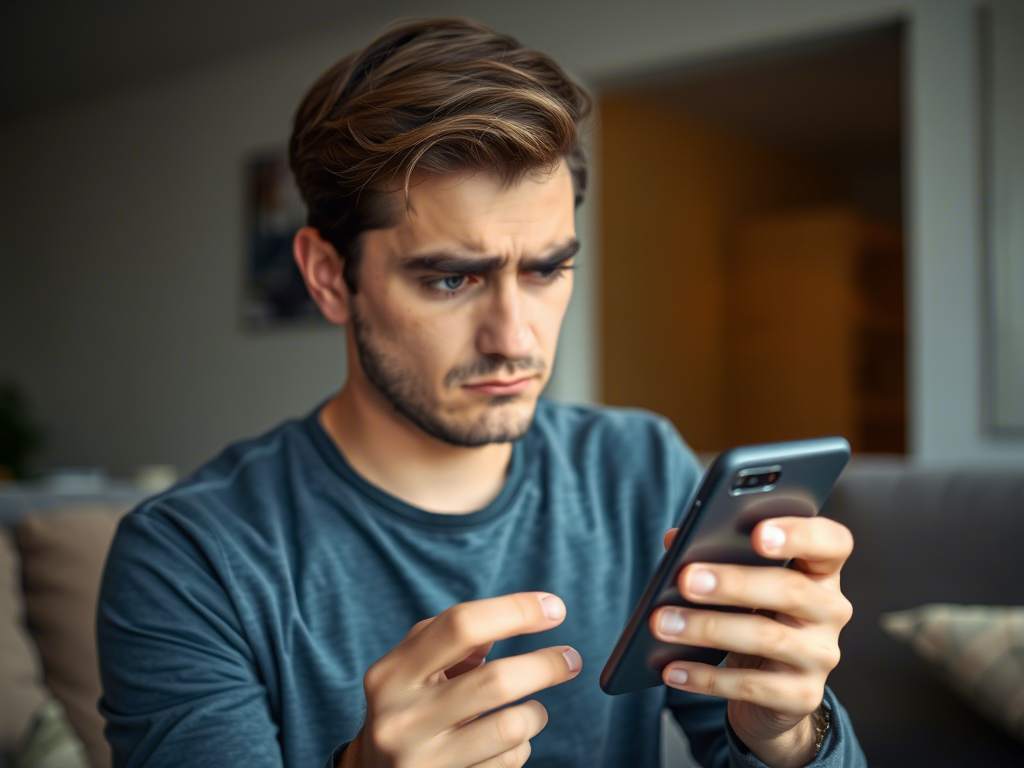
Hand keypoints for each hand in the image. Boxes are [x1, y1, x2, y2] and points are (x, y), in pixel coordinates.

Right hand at [340, 592, 580, 767]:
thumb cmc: (405, 704)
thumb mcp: (411, 666)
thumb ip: (452, 637)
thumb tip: (518, 614)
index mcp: (393, 673)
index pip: (461, 625)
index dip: (516, 611)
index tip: (554, 608)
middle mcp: (403, 717)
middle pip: (496, 680)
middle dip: (546, 665)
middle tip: (571, 658)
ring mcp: (423, 759)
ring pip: (511, 727)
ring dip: (536, 713)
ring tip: (534, 708)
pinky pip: (507, 762)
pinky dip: (520, 747)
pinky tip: (506, 742)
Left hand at [652, 517, 853, 767]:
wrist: (771, 691)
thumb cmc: (753, 614)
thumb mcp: (741, 581)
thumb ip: (714, 552)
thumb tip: (675, 539)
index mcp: (820, 568)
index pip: (831, 542)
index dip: (800, 534)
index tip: (757, 533)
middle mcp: (830, 609)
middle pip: (790, 589)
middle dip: (733, 584)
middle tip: (686, 580)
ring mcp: (821, 655)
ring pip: (767, 638)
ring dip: (708, 628)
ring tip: (663, 623)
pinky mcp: (803, 695)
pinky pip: (752, 686)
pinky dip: (707, 677)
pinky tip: (672, 669)